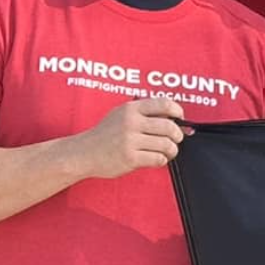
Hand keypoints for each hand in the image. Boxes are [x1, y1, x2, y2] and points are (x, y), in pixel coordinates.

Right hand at [73, 97, 191, 178]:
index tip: (180, 118)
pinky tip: (157, 159)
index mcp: (131, 109)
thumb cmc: (105, 135)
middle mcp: (131, 122)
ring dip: (172, 150)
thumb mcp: (121, 115)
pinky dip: (162, 160)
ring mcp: (130, 140)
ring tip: (168, 151)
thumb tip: (176, 120)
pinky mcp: (130, 157)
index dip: (177, 111)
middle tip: (176, 139)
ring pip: (166, 144)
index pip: (164, 104)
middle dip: (178, 135)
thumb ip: (145, 114)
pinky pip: (158, 159)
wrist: (84, 153)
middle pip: (169, 127)